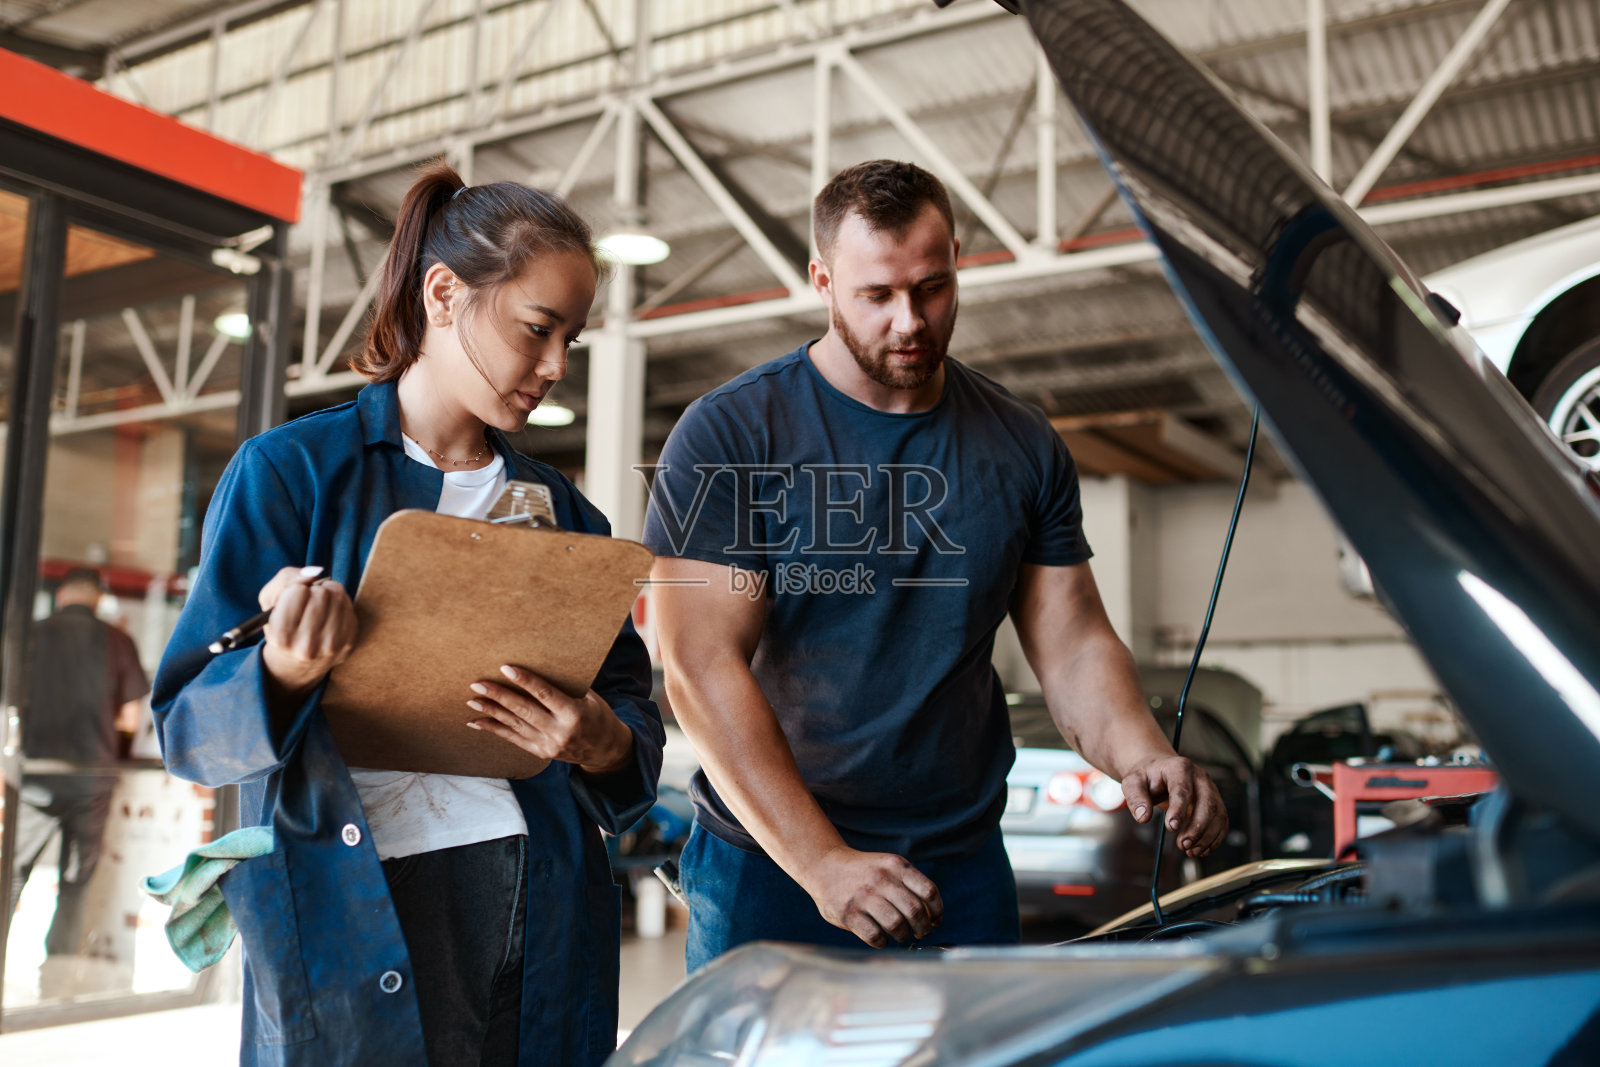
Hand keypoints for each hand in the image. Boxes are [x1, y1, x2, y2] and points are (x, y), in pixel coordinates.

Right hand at [258, 566, 356, 696]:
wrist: (297, 663)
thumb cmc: (281, 625)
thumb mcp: (270, 602)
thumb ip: (286, 579)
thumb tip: (316, 572)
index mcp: (282, 637)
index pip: (297, 591)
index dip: (295, 589)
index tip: (293, 598)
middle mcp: (307, 646)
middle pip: (321, 593)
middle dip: (314, 590)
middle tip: (308, 601)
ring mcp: (330, 646)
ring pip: (338, 596)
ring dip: (329, 593)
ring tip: (320, 605)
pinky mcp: (348, 643)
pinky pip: (349, 606)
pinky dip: (340, 603)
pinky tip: (331, 613)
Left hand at [466, 665, 633, 775]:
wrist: (606, 750)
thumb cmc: (598, 716)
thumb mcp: (591, 698)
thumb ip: (567, 686)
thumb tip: (542, 663)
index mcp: (574, 714)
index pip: (545, 694)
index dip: (525, 680)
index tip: (506, 668)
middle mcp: (560, 732)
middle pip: (523, 710)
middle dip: (499, 696)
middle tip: (478, 684)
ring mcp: (549, 745)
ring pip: (514, 725)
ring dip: (491, 712)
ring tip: (472, 700)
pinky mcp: (541, 753)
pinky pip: (513, 739)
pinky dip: (494, 730)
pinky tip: (477, 722)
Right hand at [799, 846, 943, 947]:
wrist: (825, 866)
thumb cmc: (864, 872)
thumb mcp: (888, 866)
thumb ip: (910, 886)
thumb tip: (935, 918)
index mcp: (896, 866)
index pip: (929, 891)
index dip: (937, 911)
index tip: (935, 920)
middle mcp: (882, 879)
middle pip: (915, 911)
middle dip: (923, 928)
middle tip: (920, 933)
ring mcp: (864, 897)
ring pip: (897, 925)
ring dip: (903, 935)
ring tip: (900, 934)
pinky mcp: (849, 913)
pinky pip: (875, 936)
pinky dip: (883, 942)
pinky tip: (881, 937)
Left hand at [1121, 755, 1227, 857]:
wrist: (1159, 771)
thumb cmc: (1147, 777)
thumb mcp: (1133, 782)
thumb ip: (1136, 798)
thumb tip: (1143, 817)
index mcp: (1179, 768)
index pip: (1182, 790)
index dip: (1179, 810)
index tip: (1171, 828)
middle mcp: (1199, 777)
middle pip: (1207, 803)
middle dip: (1197, 828)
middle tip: (1183, 844)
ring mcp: (1211, 789)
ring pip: (1218, 814)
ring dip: (1207, 836)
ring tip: (1190, 851)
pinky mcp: (1216, 802)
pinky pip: (1222, 822)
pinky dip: (1214, 839)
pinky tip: (1201, 850)